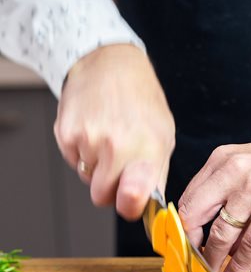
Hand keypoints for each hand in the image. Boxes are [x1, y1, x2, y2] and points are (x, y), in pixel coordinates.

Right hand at [54, 44, 174, 219]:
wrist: (111, 63)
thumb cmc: (141, 101)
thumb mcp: (163, 137)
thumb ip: (157, 175)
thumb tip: (148, 207)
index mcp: (147, 149)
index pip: (133, 199)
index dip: (129, 207)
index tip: (130, 202)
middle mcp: (117, 146)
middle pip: (101, 197)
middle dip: (109, 187)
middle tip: (117, 165)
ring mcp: (89, 139)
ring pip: (86, 178)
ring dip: (95, 166)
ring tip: (107, 138)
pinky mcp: (66, 133)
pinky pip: (72, 161)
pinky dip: (80, 152)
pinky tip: (92, 130)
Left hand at [178, 143, 250, 271]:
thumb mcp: (247, 163)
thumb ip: (224, 187)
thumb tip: (206, 227)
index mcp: (223, 159)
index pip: (190, 197)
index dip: (185, 225)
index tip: (187, 240)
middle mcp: (234, 172)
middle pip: (196, 216)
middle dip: (194, 244)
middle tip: (195, 260)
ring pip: (221, 235)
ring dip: (215, 259)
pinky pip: (248, 248)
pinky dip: (239, 265)